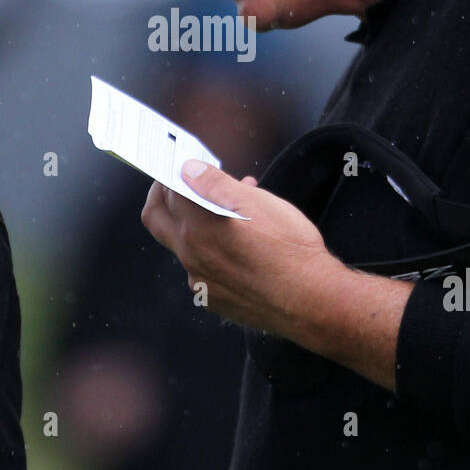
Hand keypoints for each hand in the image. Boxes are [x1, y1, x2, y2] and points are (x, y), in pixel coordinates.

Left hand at [140, 159, 344, 341]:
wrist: (311, 300)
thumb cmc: (289, 248)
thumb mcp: (257, 203)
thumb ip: (216, 185)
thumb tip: (188, 169)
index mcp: (197, 228)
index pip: (167, 194)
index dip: (174, 175)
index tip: (182, 168)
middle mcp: (191, 257)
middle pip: (157, 220)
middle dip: (164, 197)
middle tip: (180, 184)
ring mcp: (200, 282)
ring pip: (184, 245)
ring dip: (197, 225)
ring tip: (233, 212)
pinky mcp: (214, 300)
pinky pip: (202, 270)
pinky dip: (213, 252)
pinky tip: (241, 246)